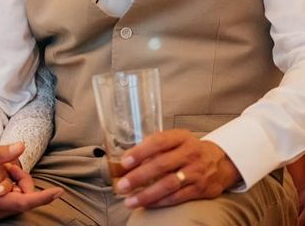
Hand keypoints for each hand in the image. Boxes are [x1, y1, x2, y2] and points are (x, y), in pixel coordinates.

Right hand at [0, 142, 63, 219]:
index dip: (45, 196)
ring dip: (14, 186)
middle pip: (23, 199)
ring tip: (7, 170)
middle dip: (25, 183)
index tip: (59, 191)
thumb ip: (0, 153)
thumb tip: (21, 145)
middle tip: (16, 168)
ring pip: (14, 201)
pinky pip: (4, 203)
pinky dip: (5, 191)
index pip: (28, 200)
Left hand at [116, 129, 240, 208]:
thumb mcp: (176, 140)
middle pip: (161, 165)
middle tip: (122, 185)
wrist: (221, 161)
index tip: (124, 162)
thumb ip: (155, 146)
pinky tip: (147, 204)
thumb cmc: (189, 149)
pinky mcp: (200, 189)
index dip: (140, 152)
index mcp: (180, 137)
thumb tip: (127, 160)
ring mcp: (196, 172)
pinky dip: (160, 202)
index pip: (158, 142)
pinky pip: (178, 197)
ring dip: (147, 194)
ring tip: (130, 201)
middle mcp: (190, 153)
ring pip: (169, 184)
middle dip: (139, 176)